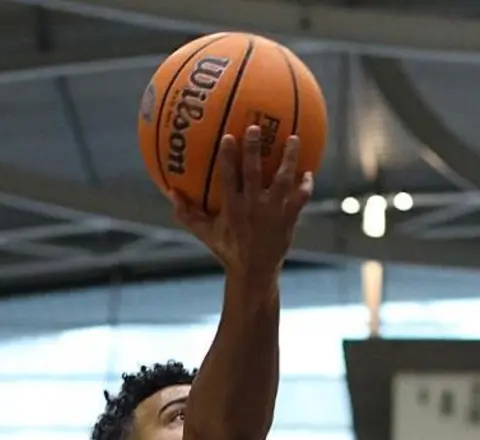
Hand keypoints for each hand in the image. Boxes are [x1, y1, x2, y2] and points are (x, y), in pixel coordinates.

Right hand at [172, 126, 312, 275]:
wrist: (254, 273)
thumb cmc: (228, 250)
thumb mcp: (205, 233)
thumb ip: (187, 213)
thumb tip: (170, 192)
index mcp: (232, 209)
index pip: (228, 178)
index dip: (229, 158)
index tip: (229, 137)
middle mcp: (253, 208)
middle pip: (254, 173)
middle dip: (254, 150)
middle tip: (256, 127)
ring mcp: (273, 213)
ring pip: (282, 181)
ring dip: (289, 159)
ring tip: (294, 138)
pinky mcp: (288, 220)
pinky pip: (300, 199)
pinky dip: (305, 185)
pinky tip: (309, 171)